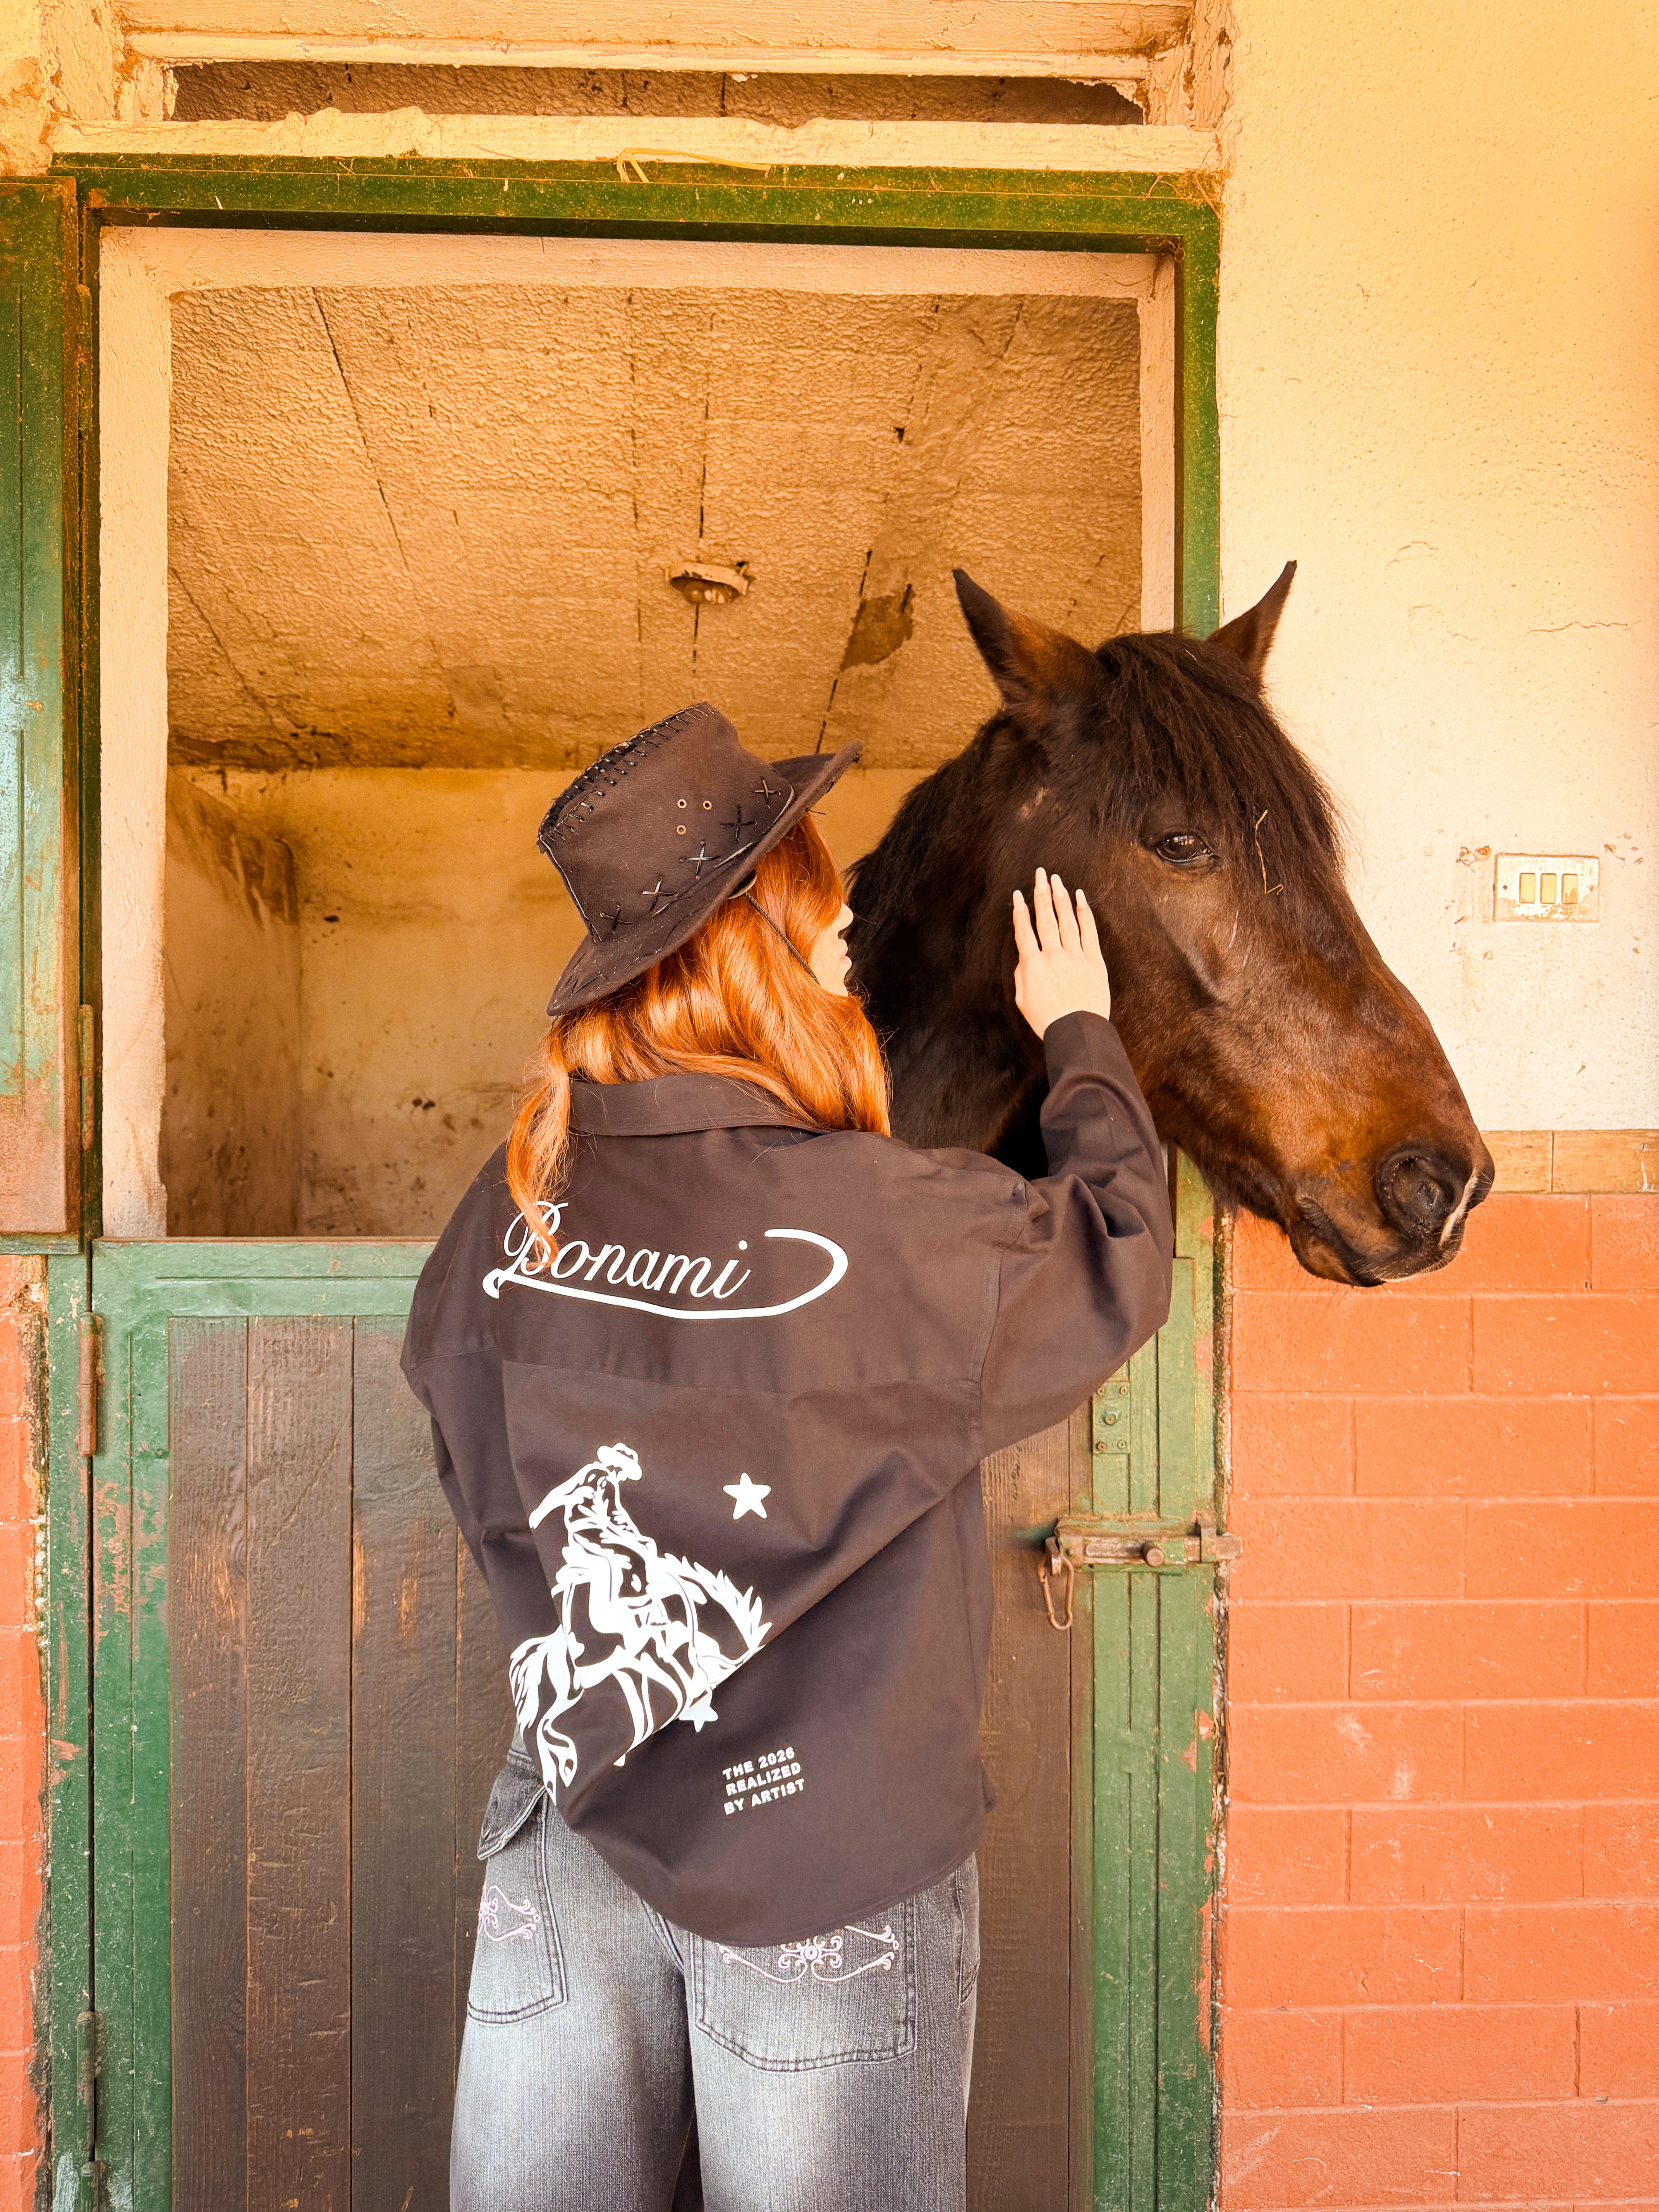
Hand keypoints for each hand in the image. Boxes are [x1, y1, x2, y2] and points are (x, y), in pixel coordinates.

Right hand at [1012, 868, 1111, 1037]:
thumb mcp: (1023, 1000)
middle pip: (1045, 918)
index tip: (1018, 894)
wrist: (1076, 1031)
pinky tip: (1079, 898)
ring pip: (1066, 920)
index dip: (1020, 910)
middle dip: (1041, 893)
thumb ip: (1022, 975)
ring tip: (1056, 880)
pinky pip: (1088, 931)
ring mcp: (1074, 956)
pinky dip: (1083, 912)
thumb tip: (1025, 957)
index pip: (1024, 931)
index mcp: (1032, 965)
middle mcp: (1052, 955)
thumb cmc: (1048, 1019)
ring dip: (1060, 897)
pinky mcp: (1094, 960)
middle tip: (1039, 874)